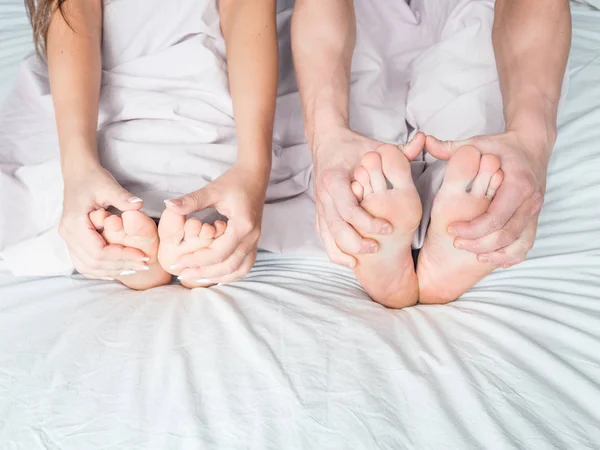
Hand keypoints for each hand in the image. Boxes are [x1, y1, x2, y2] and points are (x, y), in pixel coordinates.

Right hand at [59, 164, 149, 278]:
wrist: (78, 173)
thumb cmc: (93, 178)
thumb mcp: (108, 185)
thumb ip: (122, 197)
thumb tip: (138, 205)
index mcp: (74, 222)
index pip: (98, 251)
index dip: (121, 256)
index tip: (142, 255)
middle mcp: (68, 234)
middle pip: (93, 262)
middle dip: (120, 266)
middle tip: (144, 265)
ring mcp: (68, 238)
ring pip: (87, 266)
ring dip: (111, 270)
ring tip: (135, 268)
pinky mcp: (73, 240)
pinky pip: (84, 262)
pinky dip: (102, 269)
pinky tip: (119, 268)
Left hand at [163, 163, 267, 282]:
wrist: (255, 176)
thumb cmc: (234, 182)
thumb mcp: (212, 190)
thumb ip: (191, 200)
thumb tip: (168, 205)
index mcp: (242, 225)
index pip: (219, 252)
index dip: (197, 260)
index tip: (178, 262)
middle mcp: (252, 236)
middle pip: (228, 265)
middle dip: (205, 272)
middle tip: (182, 274)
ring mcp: (255, 241)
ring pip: (239, 269)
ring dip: (218, 277)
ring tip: (196, 278)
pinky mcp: (254, 242)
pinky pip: (245, 265)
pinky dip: (231, 274)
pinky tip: (215, 275)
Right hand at [312, 129, 424, 267]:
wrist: (327, 142)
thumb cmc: (354, 147)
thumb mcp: (375, 147)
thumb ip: (400, 150)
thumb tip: (423, 140)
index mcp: (334, 178)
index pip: (349, 208)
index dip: (368, 223)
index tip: (387, 229)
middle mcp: (323, 194)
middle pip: (336, 228)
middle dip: (356, 242)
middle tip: (377, 247)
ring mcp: (319, 205)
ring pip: (328, 236)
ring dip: (345, 250)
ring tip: (366, 256)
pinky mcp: (319, 213)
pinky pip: (324, 237)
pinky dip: (335, 252)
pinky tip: (350, 261)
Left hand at [426, 132, 550, 267]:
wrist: (532, 146)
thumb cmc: (501, 147)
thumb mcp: (477, 144)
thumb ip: (451, 148)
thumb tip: (426, 141)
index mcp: (517, 183)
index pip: (495, 216)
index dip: (472, 229)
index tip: (451, 230)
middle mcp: (530, 200)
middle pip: (505, 234)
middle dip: (479, 243)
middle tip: (457, 243)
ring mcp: (535, 211)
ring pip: (518, 243)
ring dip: (495, 253)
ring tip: (473, 254)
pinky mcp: (535, 218)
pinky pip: (526, 244)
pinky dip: (511, 255)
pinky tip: (494, 259)